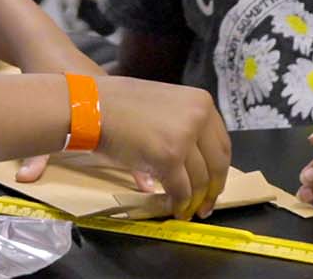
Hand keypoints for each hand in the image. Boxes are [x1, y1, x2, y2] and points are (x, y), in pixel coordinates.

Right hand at [76, 76, 229, 220]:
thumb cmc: (120, 104)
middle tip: (206, 205)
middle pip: (217, 164)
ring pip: (199, 180)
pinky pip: (181, 189)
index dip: (219, 170)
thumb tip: (189, 163)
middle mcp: (198, 117)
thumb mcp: (161, 106)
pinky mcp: (169, 157)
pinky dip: (179, 203)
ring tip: (189, 210)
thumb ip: (181, 129)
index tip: (215, 184)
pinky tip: (175, 209)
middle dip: (212, 190)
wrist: (91, 106)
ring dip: (195, 200)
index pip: (222, 143)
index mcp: (201, 102)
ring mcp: (184, 137)